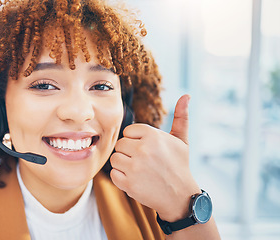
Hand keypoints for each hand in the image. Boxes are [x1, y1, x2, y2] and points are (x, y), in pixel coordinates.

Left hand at [110, 94, 199, 221]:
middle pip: (120, 144)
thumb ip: (181, 116)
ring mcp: (135, 167)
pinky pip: (114, 174)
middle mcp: (143, 149)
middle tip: (144, 162)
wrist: (180, 197)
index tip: (147, 150)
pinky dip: (122, 178)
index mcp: (152, 135)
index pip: (128, 131)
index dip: (136, 141)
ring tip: (139, 170)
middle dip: (129, 152)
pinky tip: (136, 180)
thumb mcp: (181, 140)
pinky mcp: (129, 184)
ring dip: (124, 165)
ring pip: (115, 158)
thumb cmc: (179, 165)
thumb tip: (186, 95)